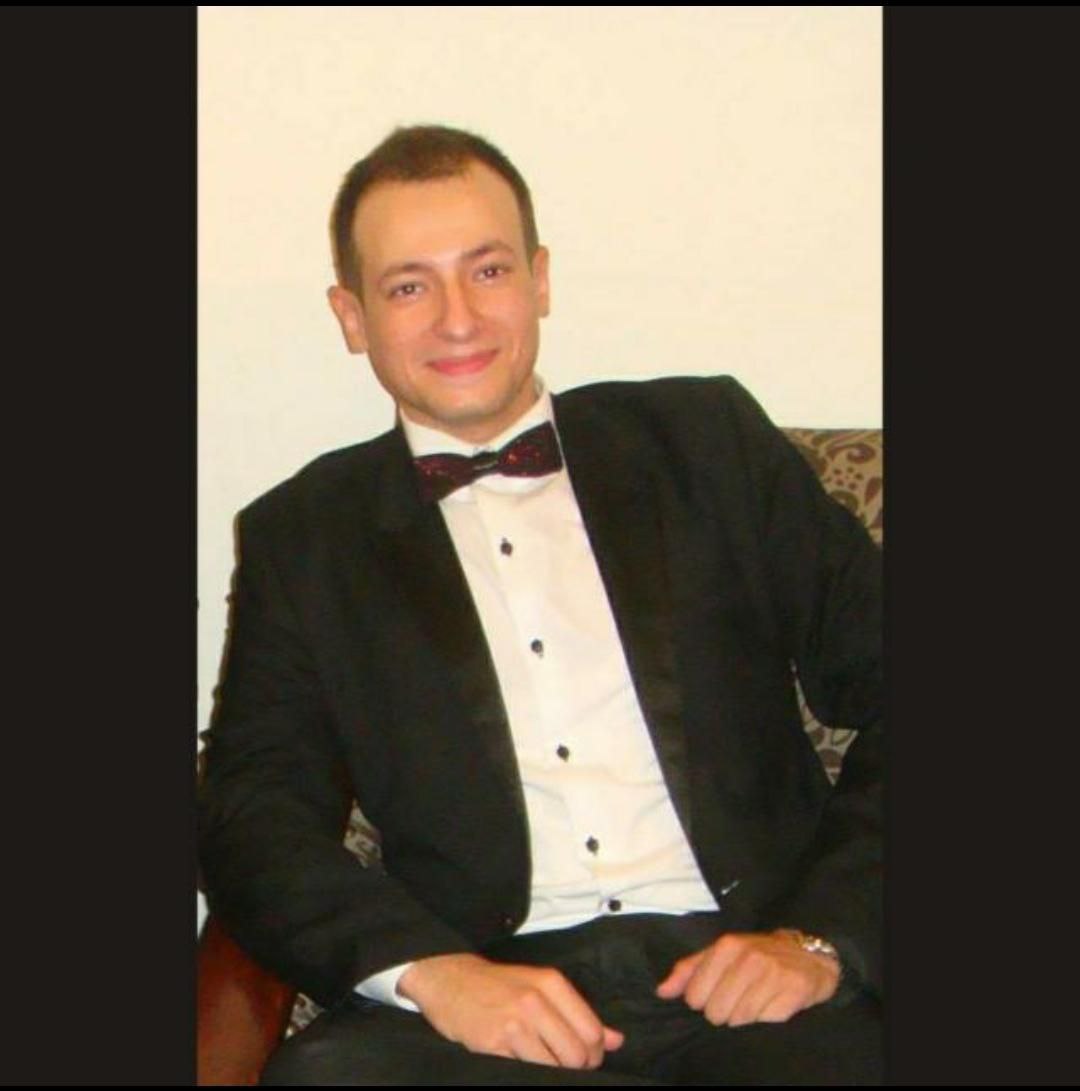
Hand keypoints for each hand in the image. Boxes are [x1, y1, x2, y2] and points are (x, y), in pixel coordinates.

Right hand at [398, 952, 623, 1067]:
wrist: (450, 980)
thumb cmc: (499, 986)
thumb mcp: (540, 987)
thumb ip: (578, 1013)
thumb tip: (616, 1041)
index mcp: (551, 983)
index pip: (592, 1031)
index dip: (593, 1054)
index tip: (584, 1059)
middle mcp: (535, 1001)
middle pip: (576, 1054)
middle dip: (576, 1068)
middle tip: (563, 1066)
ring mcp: (514, 1023)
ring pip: (554, 1067)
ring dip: (552, 1073)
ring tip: (541, 1065)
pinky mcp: (493, 1044)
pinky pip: (525, 1072)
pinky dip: (529, 1074)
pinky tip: (521, 1064)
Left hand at [655, 929, 839, 1026]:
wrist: (808, 956)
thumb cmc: (757, 955)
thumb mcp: (721, 953)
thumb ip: (689, 970)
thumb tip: (662, 991)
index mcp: (727, 946)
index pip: (695, 995)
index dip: (702, 1001)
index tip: (715, 994)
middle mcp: (749, 957)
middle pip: (716, 1012)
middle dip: (723, 1012)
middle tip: (737, 998)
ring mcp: (772, 973)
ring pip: (739, 1019)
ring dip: (744, 1017)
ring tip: (753, 1000)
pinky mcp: (793, 991)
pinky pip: (765, 1020)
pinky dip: (766, 1018)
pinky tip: (771, 1003)